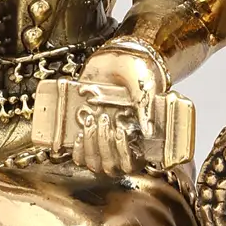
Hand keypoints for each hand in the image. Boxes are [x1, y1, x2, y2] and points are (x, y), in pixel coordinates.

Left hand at [70, 43, 168, 175]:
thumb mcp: (145, 89)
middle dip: (104, 145)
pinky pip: (78, 156)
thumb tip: (148, 131)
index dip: (125, 155)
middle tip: (104, 120)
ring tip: (92, 120)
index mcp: (140, 139)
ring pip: (93, 162)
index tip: (121, 132)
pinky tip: (79, 133)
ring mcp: (101, 141)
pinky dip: (77, 149)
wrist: (117, 59)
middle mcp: (120, 144)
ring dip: (90, 145)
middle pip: (110, 166)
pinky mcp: (85, 134)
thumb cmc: (136, 74)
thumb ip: (146, 108)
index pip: (132, 164)